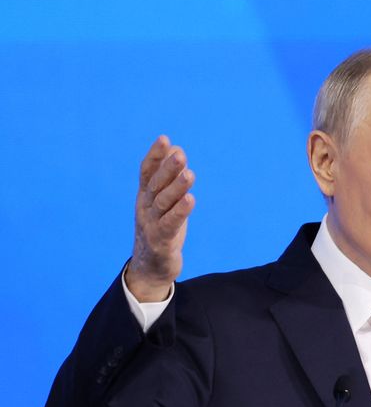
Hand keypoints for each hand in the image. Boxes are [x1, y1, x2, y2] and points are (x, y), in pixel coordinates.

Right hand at [125, 135, 195, 301]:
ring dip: (177, 188)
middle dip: (168, 169)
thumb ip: (169, 178)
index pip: (147, 171)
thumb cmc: (160, 228)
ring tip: (190, 174)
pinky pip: (170, 224)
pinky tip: (190, 199)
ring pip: (164, 203)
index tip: (164, 139)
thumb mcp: (163, 202)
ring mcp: (150, 225)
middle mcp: (145, 208)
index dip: (155, 155)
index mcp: (145, 196)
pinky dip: (180, 212)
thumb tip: (177, 149)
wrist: (150, 267)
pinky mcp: (160, 241)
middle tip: (180, 155)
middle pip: (156, 185)